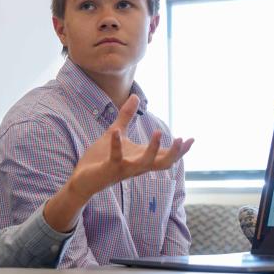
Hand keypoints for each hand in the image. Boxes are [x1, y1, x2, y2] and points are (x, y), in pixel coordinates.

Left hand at [69, 94, 193, 200]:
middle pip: (162, 163)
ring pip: (145, 164)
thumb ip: (126, 116)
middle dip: (175, 153)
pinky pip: (116, 158)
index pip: (165, 157)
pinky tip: (117, 132)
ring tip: (158, 133)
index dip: (179, 150)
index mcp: (140, 157)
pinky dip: (117, 144)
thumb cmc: (100, 157)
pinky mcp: (109, 169)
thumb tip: (136, 96)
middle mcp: (136, 166)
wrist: (82, 177)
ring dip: (153, 150)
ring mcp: (124, 169)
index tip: (191, 139)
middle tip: (183, 140)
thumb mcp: (115, 132)